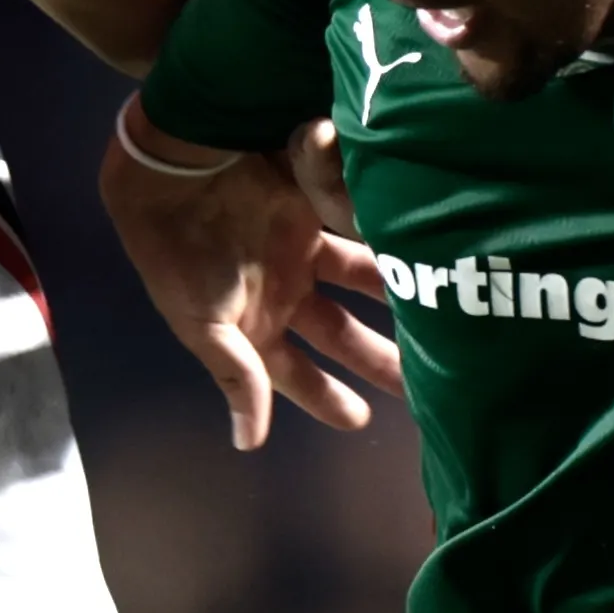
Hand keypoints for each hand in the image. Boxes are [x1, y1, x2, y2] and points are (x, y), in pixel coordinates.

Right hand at [97, 102, 399, 452]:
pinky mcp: (317, 204)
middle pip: (342, 333)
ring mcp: (301, 248)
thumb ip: (237, 377)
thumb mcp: (204, 324)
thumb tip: (248, 444)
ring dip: (398, 300)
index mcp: (251, 326)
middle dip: (380, 359)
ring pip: (362, 282)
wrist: (173, 168)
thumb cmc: (181, 256)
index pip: (296, 373)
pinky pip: (363, 230)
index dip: (327, 397)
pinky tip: (424, 258)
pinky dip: (390, 243)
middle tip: (430, 383)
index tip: (362, 420)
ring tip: (440, 321)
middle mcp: (281, 291)